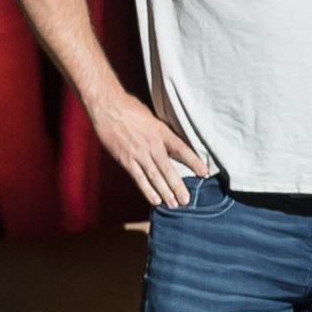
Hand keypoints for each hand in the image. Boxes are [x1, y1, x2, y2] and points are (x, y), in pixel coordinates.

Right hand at [89, 88, 209, 213]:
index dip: (194, 162)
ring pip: (155, 177)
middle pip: (168, 169)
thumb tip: (171, 143)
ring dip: (165, 192)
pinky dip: (147, 190)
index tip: (204, 173)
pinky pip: (139, 178)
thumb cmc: (129, 108)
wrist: (107, 106)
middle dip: (178, 186)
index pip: (182, 149)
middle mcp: (152, 145)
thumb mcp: (152, 117)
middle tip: (186, 200)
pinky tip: (155, 200)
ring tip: (174, 205)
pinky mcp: (125, 159)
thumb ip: (161, 132)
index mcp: (161, 132)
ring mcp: (138, 153)